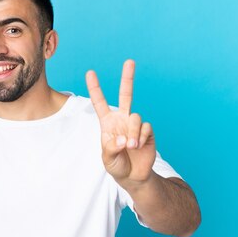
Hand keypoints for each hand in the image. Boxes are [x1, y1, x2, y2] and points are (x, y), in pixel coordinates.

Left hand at [85, 60, 155, 186]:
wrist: (134, 175)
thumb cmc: (116, 165)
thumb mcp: (107, 158)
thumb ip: (111, 147)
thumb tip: (124, 138)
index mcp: (108, 122)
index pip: (100, 102)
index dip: (95, 88)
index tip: (90, 73)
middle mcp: (122, 119)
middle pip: (127, 94)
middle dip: (128, 78)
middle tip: (130, 61)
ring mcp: (135, 124)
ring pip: (135, 117)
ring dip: (132, 132)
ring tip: (131, 146)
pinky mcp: (147, 131)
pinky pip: (145, 127)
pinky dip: (141, 137)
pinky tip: (138, 146)